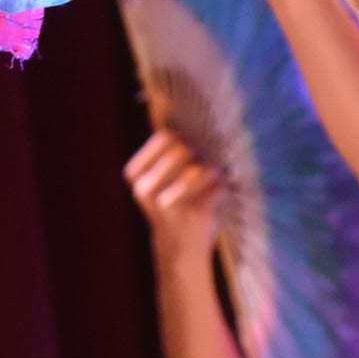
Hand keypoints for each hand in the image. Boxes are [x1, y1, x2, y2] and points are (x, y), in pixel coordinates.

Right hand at [126, 129, 229, 257]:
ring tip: (212, 179)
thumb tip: (172, 107)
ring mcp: (169, 203)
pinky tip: (217, 196)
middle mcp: (146, 188)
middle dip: (201, 152)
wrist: (179, 250)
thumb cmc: (173, 204)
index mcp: (135, 175)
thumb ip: (166, 148)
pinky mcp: (194, 214)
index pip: (165, 136)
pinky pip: (219, 186)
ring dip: (214, 171)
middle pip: (184, 148)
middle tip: (207, 163)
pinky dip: (223, 188)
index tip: (192, 149)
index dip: (185, 136)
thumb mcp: (160, 177)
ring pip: (204, 167)